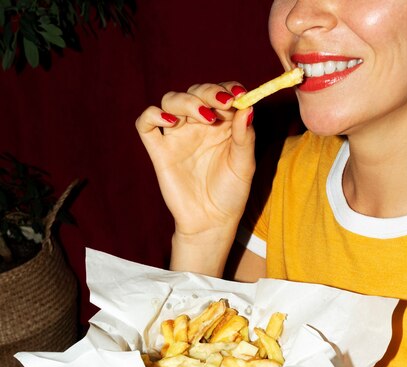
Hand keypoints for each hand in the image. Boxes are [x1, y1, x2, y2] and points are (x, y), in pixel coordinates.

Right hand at [135, 83, 255, 240]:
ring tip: (203, 117)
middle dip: (209, 92)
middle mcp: (198, 126)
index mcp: (221, 124)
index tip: (239, 95)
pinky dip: (152, 115)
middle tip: (222, 104)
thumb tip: (247, 107)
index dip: (229, 88)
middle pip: (196, 92)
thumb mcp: (243, 165)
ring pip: (171, 101)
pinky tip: (170, 122)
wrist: (211, 223)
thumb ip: (245, 137)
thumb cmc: (230, 194)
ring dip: (186, 101)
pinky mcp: (159, 151)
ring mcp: (177, 136)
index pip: (222, 93)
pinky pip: (145, 124)